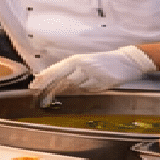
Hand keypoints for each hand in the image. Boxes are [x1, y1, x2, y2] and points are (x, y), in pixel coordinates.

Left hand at [29, 46, 156, 93]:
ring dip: (72, 89)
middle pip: (60, 79)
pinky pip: (89, 90)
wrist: (127, 60)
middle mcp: (82, 65)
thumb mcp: (83, 62)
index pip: (54, 70)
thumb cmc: (102, 61)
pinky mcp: (102, 82)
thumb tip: (49, 80)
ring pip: (75, 86)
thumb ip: (68, 71)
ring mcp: (92, 74)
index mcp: (75, 59)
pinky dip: (88, 89)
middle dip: (48, 90)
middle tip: (40, 99)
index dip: (42, 79)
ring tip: (74, 87)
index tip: (33, 87)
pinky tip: (93, 84)